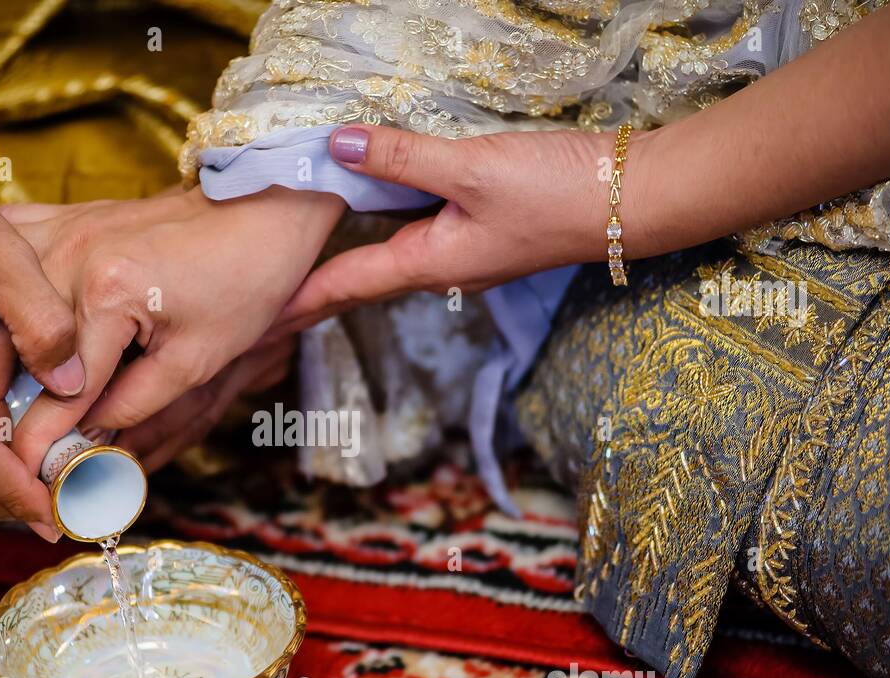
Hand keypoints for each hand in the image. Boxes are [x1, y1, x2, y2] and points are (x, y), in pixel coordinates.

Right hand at [0, 186, 341, 467]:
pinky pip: (2, 267)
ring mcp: (56, 232)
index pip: (60, 389)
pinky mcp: (56, 220)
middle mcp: (67, 257)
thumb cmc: (242, 284)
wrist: (257, 210)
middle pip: (6, 354)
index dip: (40, 447)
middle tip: (4, 468)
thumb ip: (132, 405)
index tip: (26, 488)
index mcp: (108, 291)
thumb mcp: (196, 361)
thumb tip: (82, 446)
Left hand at [278, 125, 615, 330]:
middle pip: (364, 277)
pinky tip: (379, 206)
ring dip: (350, 259)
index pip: (346, 286)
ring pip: (393, 254)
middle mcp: (442, 268)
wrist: (632, 202)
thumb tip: (338, 144)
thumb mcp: (470, 168)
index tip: (257, 321)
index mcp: (429, 263)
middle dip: (316, 286)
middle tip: (271, 292)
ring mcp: (467, 254)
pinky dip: (389, 225)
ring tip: (308, 257)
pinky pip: (422, 233)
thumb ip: (402, 157)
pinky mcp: (487, 233)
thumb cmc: (555, 192)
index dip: (299, 301)